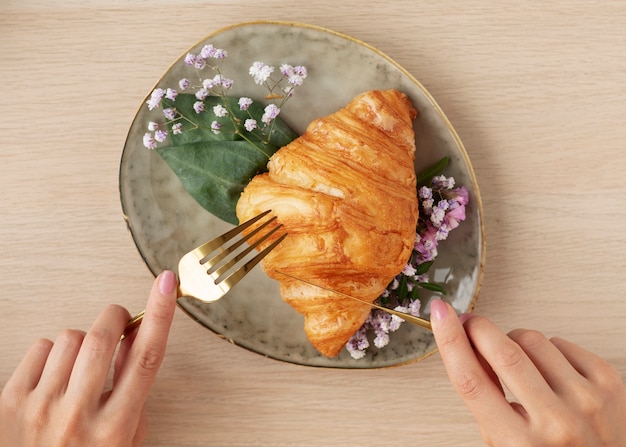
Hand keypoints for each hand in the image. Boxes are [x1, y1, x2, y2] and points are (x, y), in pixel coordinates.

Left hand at [0, 270, 177, 446]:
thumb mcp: (124, 438)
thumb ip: (133, 390)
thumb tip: (135, 338)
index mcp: (114, 428)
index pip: (145, 358)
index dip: (159, 315)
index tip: (165, 286)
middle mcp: (77, 415)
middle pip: (103, 337)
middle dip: (115, 318)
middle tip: (118, 322)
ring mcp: (40, 407)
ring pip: (71, 337)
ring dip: (83, 343)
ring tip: (80, 367)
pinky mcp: (10, 400)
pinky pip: (41, 346)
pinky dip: (53, 353)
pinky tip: (56, 375)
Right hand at [430, 299, 625, 446]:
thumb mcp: (503, 440)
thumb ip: (484, 397)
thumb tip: (468, 341)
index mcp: (518, 443)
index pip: (472, 381)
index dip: (450, 341)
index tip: (439, 313)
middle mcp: (555, 423)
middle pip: (503, 353)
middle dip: (478, 328)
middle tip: (469, 323)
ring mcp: (586, 401)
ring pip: (532, 339)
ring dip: (516, 344)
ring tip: (523, 368)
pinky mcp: (609, 383)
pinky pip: (561, 342)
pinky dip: (550, 351)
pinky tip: (552, 373)